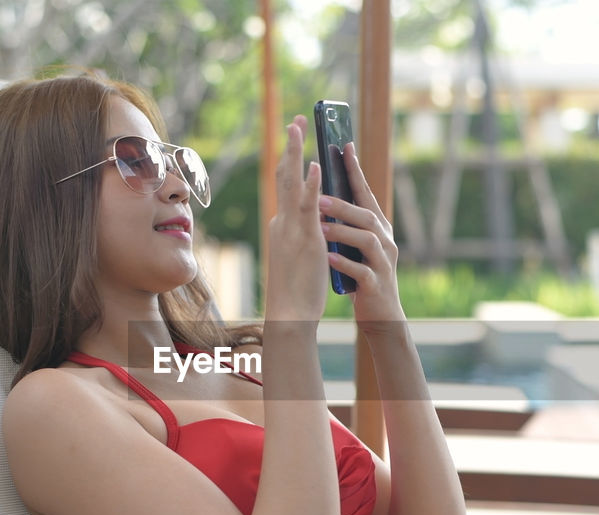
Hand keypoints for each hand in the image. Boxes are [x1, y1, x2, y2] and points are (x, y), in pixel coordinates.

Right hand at [264, 116, 326, 322]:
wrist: (291, 310)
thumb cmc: (297, 287)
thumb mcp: (300, 253)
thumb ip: (303, 234)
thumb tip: (312, 221)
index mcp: (283, 224)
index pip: (286, 184)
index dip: (290, 159)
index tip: (295, 138)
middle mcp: (283, 220)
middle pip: (284, 175)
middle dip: (290, 146)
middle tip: (297, 120)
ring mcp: (292, 228)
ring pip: (291, 183)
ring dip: (295, 153)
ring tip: (300, 127)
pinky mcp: (305, 238)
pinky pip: (308, 206)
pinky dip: (311, 184)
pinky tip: (315, 165)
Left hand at [321, 143, 406, 331]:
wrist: (380, 315)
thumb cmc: (363, 275)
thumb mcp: (356, 245)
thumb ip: (347, 223)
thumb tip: (323, 195)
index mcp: (378, 228)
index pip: (366, 194)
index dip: (356, 171)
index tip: (344, 146)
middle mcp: (384, 241)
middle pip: (367, 215)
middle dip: (344, 205)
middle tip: (319, 197)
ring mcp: (383, 263)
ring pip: (366, 241)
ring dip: (343, 232)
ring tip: (320, 228)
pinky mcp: (376, 285)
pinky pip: (362, 271)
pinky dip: (344, 264)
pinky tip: (328, 259)